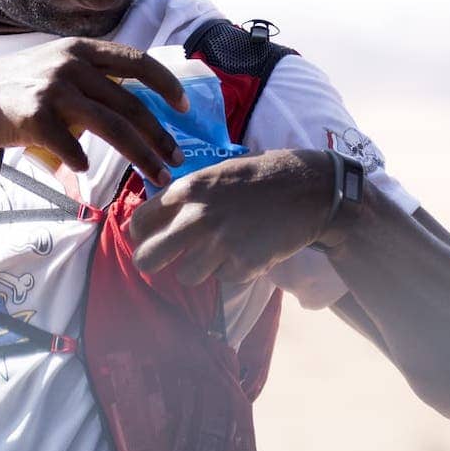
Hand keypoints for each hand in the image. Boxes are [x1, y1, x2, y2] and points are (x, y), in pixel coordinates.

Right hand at [0, 39, 187, 187]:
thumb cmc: (23, 87)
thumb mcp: (61, 67)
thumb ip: (96, 81)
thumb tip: (139, 112)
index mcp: (83, 50)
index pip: (137, 61)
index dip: (165, 84)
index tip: (184, 107)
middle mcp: (72, 65)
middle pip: (130, 104)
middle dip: (160, 135)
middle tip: (177, 159)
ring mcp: (54, 89)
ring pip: (112, 127)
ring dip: (141, 156)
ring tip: (157, 176)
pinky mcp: (35, 116)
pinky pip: (71, 147)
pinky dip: (82, 162)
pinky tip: (85, 171)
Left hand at [127, 150, 335, 284]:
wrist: (311, 189)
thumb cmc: (264, 175)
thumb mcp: (219, 172)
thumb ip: (188, 194)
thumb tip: (160, 216)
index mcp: (187, 189)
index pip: (139, 223)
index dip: (142, 234)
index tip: (150, 237)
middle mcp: (197, 218)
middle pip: (148, 259)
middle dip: (153, 262)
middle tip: (167, 260)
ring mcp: (219, 244)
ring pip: (186, 275)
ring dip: (200, 267)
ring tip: (222, 249)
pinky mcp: (243, 265)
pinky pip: (223, 278)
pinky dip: (233, 269)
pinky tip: (250, 248)